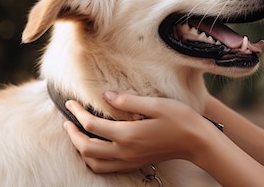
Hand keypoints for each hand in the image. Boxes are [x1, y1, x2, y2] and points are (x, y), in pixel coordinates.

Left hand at [64, 92, 208, 172]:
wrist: (196, 141)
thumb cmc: (180, 119)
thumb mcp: (156, 104)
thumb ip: (129, 101)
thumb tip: (107, 96)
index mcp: (128, 134)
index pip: (92, 125)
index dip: (77, 113)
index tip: (71, 102)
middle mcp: (125, 151)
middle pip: (86, 148)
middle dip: (72, 134)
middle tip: (67, 120)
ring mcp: (129, 160)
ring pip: (93, 162)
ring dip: (81, 149)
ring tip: (77, 134)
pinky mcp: (135, 163)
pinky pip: (106, 168)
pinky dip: (93, 160)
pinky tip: (95, 148)